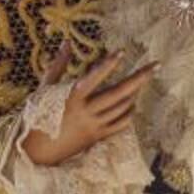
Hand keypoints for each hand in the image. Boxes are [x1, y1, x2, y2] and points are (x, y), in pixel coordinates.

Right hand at [21, 44, 156, 167]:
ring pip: (122, 108)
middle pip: (118, 93)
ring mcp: (94, 125)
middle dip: (139, 78)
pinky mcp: (97, 136)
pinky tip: (132, 103)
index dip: (108, 64)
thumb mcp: (45, 87)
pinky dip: (129, 112)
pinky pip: (120, 124)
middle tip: (156, 65)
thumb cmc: (38, 114)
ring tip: (143, 79)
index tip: (122, 51)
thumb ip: (58, 64)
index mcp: (71, 97)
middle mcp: (86, 112)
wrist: (38, 151)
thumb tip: (67, 42)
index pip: (94, 78)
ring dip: (135, 92)